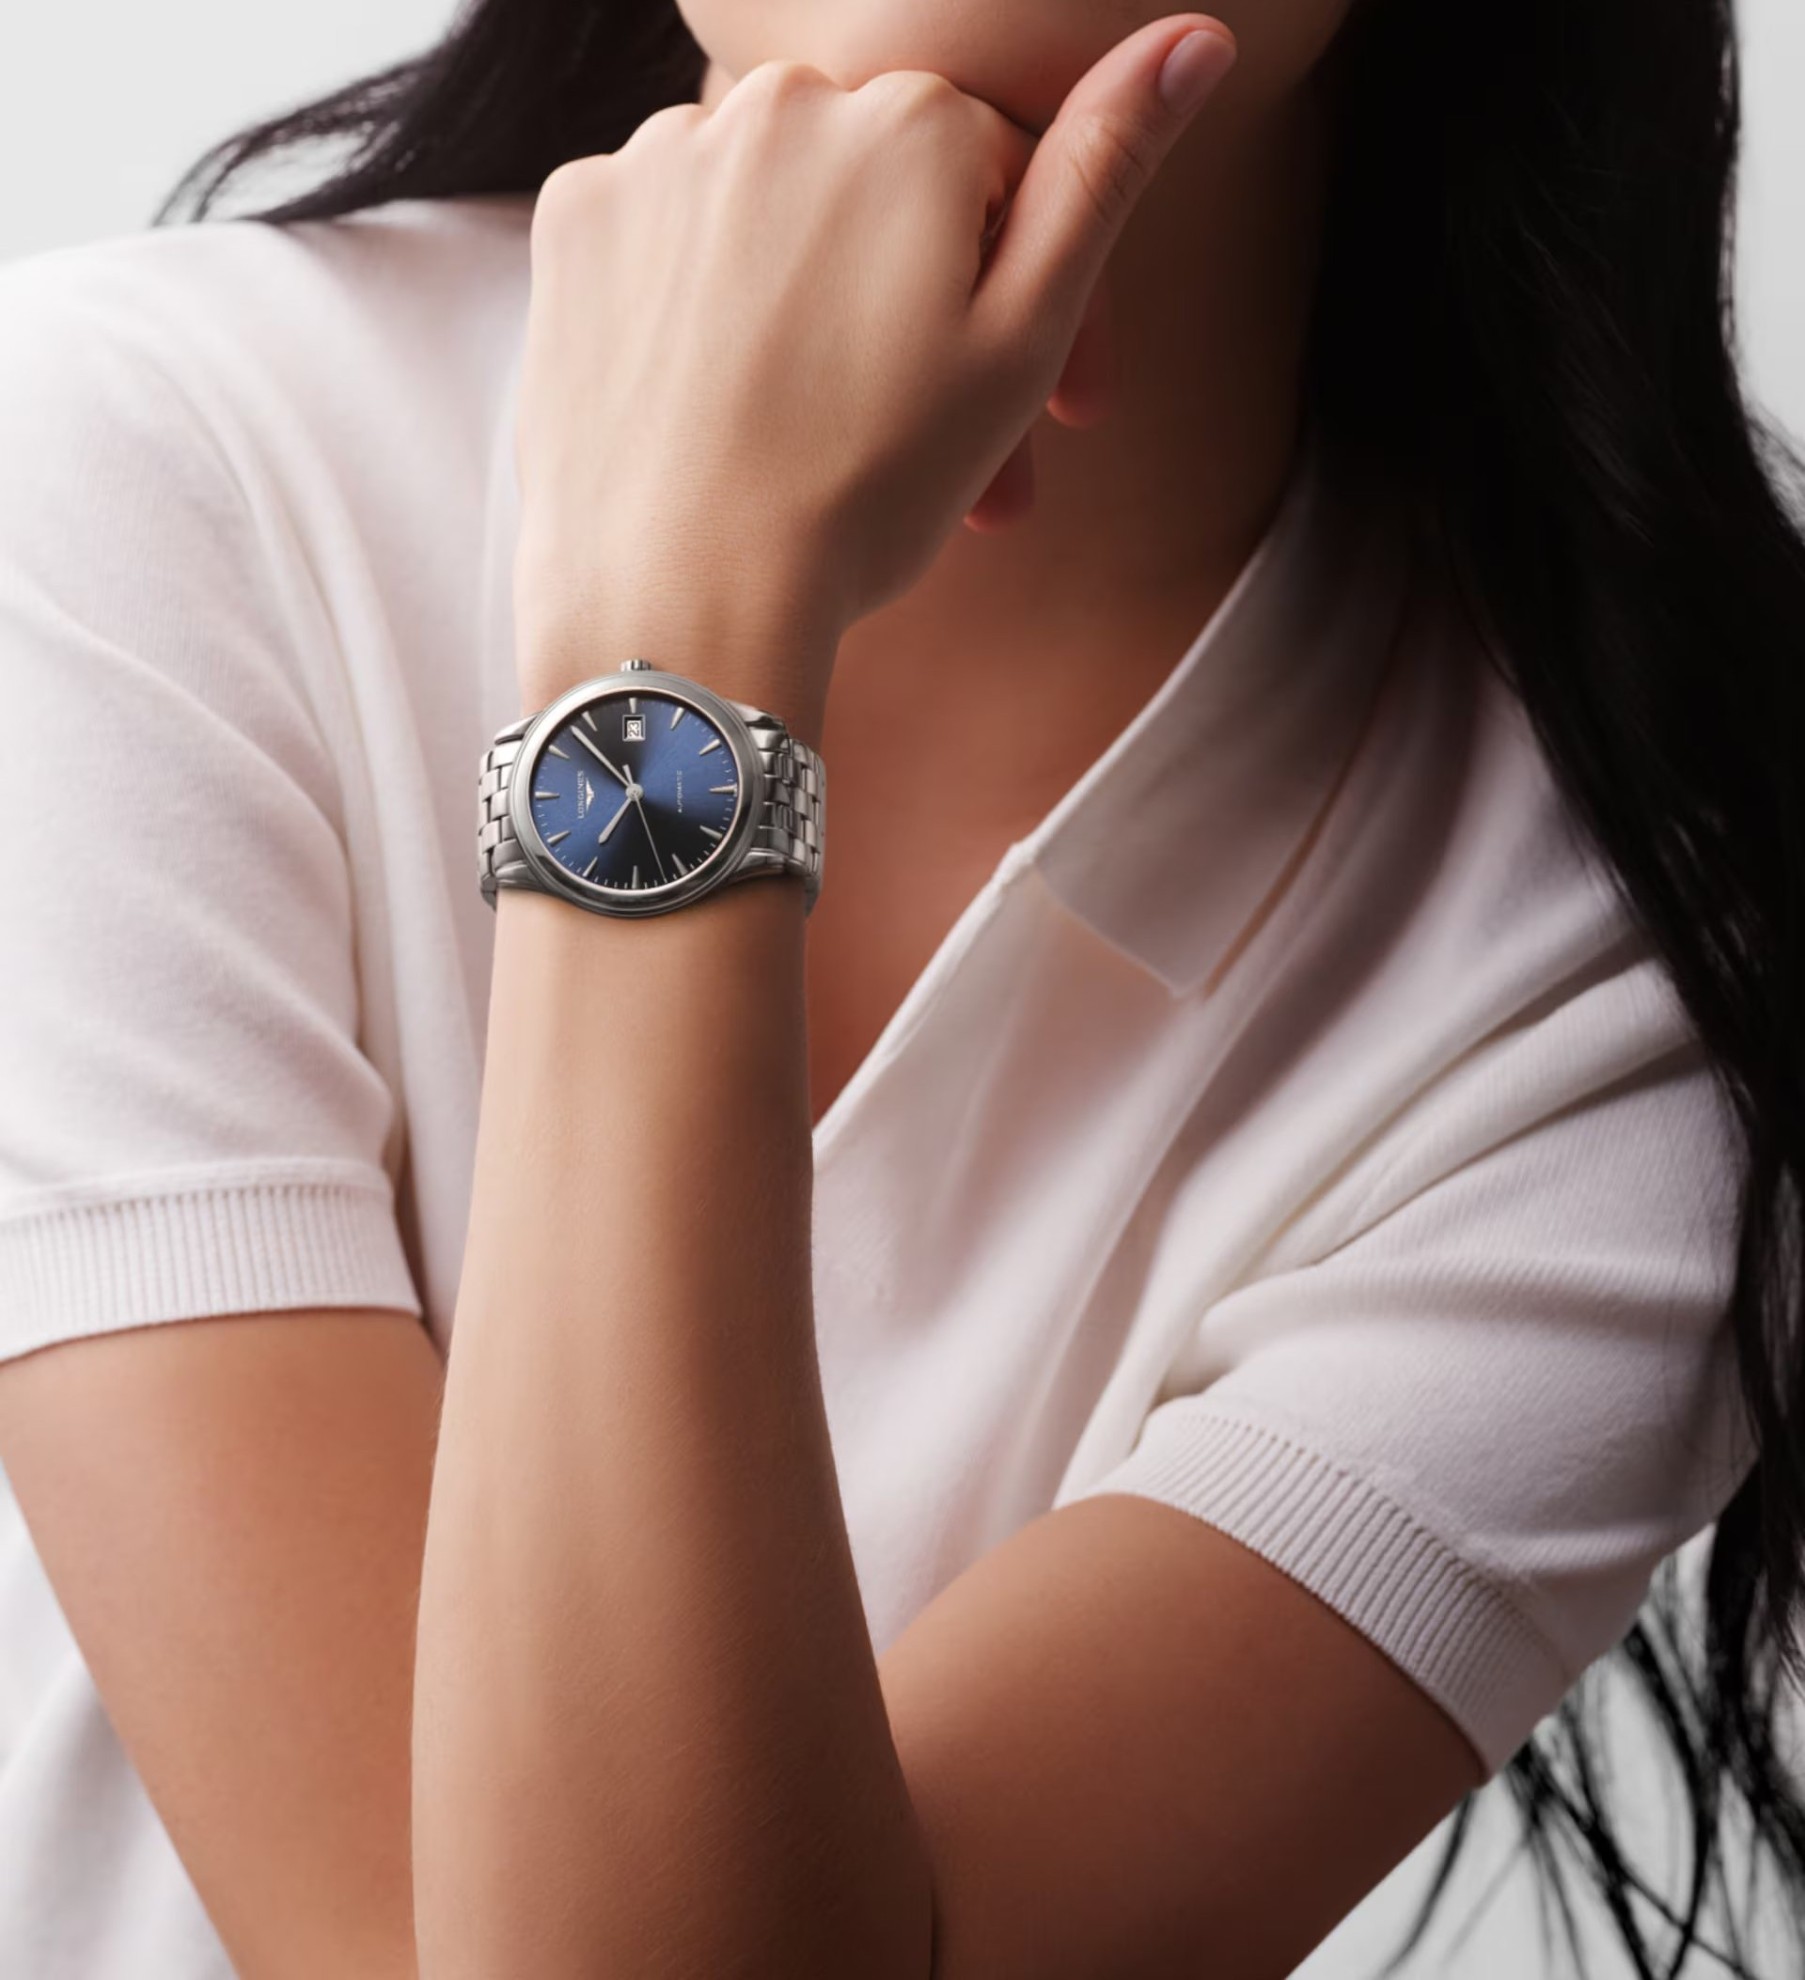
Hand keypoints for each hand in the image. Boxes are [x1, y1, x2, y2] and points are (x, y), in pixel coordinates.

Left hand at [512, 16, 1237, 723]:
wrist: (682, 598)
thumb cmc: (868, 490)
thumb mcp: (1023, 340)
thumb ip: (1103, 173)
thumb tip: (1192, 36)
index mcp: (911, 118)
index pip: (992, 172)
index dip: (1022, 295)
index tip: (1045, 409)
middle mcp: (776, 100)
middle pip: (875, 190)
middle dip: (919, 309)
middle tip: (941, 454)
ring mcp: (661, 153)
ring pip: (770, 212)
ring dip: (813, 305)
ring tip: (829, 441)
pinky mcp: (574, 216)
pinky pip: (668, 232)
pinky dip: (704, 302)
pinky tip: (724, 399)